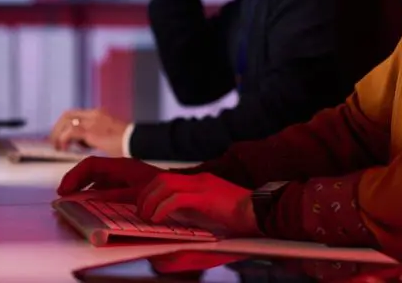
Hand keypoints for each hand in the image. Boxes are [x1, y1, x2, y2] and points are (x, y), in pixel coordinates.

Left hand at [50, 109, 128, 156]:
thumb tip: (84, 144)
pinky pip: (70, 132)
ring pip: (66, 120)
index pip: (76, 114)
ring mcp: (92, 121)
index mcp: (99, 114)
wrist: (136, 142)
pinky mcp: (91, 131)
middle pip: (68, 114)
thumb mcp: (109, 135)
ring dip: (57, 134)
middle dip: (57, 128)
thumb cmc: (127, 143)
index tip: (59, 136)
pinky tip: (63, 148)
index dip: (64, 125)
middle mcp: (94, 114)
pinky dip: (63, 139)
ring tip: (56, 147)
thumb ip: (96, 136)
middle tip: (54, 142)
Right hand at [57, 156, 163, 200]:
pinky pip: (104, 184)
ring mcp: (122, 174)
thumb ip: (113, 196)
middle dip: (74, 181)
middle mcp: (119, 167)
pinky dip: (92, 191)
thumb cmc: (161, 189)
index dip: (74, 176)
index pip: (91, 164)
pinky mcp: (125, 181)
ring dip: (82, 187)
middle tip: (62, 197)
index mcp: (121, 165)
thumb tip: (89, 199)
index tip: (63, 190)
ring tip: (70, 200)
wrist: (180, 187)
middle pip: (90, 170)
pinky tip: (87, 202)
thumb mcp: (137, 194)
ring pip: (96, 177)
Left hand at [136, 172, 258, 236]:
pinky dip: (162, 208)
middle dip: (145, 195)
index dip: (151, 192)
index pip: (167, 178)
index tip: (144, 206)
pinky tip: (158, 218)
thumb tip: (176, 221)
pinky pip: (175, 199)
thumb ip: (195, 211)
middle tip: (141, 212)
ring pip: (164, 185)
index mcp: (200, 182)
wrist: (260, 213)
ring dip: (150, 201)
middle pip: (161, 179)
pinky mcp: (205, 197)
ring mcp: (202, 186)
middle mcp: (199, 180)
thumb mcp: (211, 211)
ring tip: (147, 216)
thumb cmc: (239, 218)